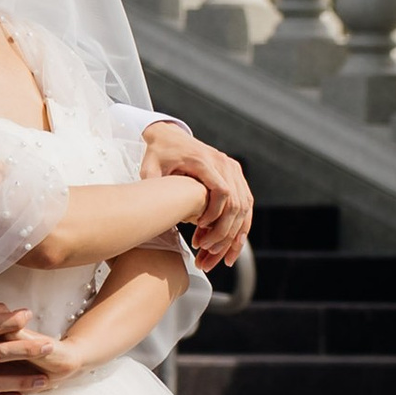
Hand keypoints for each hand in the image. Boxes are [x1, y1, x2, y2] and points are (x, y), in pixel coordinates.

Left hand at [147, 125, 251, 273]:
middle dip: (224, 232)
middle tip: (207, 252)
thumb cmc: (158, 155)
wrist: (170, 136)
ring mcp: (233, 169)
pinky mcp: (236, 175)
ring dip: (235, 235)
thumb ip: (151, 186)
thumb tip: (149, 209)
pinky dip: (242, 226)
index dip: (214, 214)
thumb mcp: (150, 168)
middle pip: (236, 202)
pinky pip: (246, 204)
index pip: (221, 191)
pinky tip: (234, 245)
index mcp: (204, 161)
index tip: (199, 230)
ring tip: (223, 258)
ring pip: (244, 207)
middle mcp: (224, 163)